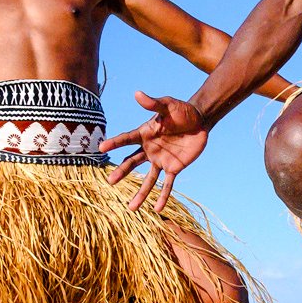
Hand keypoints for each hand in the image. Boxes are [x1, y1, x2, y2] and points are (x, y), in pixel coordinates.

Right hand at [100, 92, 210, 210]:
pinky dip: (163, 196)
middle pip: (132, 163)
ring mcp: (161, 160)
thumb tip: (137, 93)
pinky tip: (157, 209)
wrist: (200, 121)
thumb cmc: (182, 110)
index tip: (101, 147)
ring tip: (131, 208)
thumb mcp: (168, 105)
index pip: (126, 140)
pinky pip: (167, 185)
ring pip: (148, 180)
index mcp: (144, 134)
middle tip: (110, 182)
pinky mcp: (174, 168)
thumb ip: (153, 103)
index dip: (114, 143)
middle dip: (121, 172)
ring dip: (140, 194)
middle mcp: (149, 149)